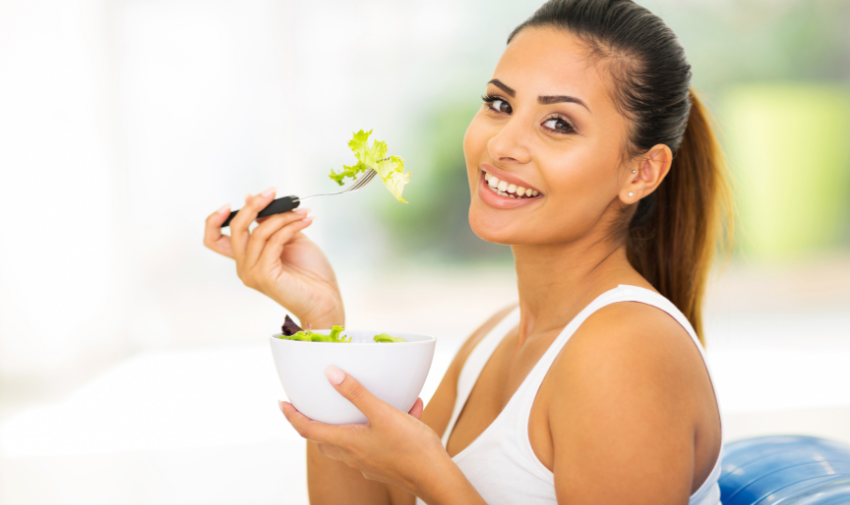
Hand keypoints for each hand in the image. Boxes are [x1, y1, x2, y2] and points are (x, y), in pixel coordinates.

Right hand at [203, 188, 343, 327]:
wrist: (325, 299)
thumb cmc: (310, 273)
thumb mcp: (290, 239)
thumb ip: (272, 223)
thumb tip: (252, 199)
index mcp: (246, 258)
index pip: (214, 239)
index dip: (216, 219)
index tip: (234, 202)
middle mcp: (244, 266)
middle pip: (236, 228)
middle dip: (254, 205)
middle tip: (272, 192)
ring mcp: (252, 272)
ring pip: (258, 232)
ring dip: (283, 216)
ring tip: (303, 213)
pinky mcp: (263, 275)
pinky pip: (273, 242)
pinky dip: (289, 227)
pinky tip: (305, 221)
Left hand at [280, 366, 451, 499]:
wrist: (436, 477)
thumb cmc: (410, 448)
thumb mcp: (382, 413)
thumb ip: (357, 393)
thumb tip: (331, 374)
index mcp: (347, 443)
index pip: (308, 430)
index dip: (292, 416)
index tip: (282, 404)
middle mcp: (353, 456)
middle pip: (326, 439)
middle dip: (318, 422)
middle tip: (315, 405)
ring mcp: (369, 462)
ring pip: (353, 439)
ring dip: (358, 419)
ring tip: (375, 398)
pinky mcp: (385, 463)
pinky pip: (377, 440)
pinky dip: (385, 424)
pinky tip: (410, 409)